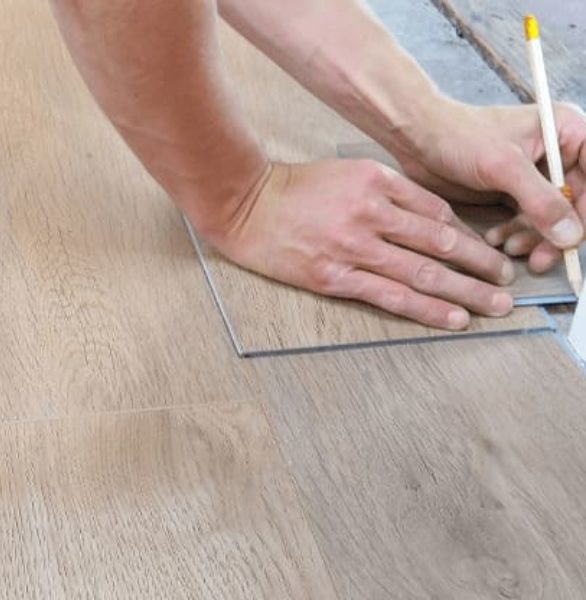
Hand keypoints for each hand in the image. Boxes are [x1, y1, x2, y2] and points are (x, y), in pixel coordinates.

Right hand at [199, 159, 514, 328]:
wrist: (244, 205)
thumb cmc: (294, 190)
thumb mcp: (347, 173)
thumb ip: (389, 192)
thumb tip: (434, 221)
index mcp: (376, 182)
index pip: (436, 212)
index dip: (469, 235)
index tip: (487, 251)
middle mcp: (369, 213)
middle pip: (439, 242)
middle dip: (480, 265)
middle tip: (506, 281)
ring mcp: (352, 247)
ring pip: (423, 272)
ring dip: (465, 291)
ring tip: (493, 305)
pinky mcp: (334, 276)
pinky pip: (390, 296)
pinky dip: (426, 309)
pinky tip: (452, 318)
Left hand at [395, 101, 585, 271]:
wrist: (417, 138)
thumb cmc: (459, 136)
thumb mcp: (504, 167)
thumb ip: (541, 201)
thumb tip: (572, 236)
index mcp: (569, 132)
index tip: (577, 237)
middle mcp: (559, 154)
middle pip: (578, 203)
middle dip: (560, 233)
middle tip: (541, 259)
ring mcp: (537, 176)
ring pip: (553, 218)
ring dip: (535, 238)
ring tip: (510, 248)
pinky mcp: (515, 193)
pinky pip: (528, 222)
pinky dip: (517, 235)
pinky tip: (497, 240)